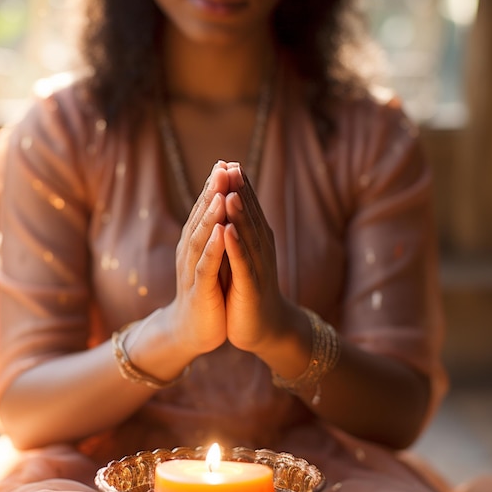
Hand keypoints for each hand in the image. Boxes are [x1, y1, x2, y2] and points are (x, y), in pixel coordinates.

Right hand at [165, 161, 230, 356]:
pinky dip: (212, 249)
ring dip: (211, 214)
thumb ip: (215, 234)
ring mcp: (193, 271)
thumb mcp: (212, 259)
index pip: (205, 210)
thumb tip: (224, 205)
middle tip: (222, 165)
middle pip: (201, 217)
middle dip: (212, 191)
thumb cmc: (206, 292)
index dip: (214, 187)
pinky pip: (205, 267)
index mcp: (196, 243)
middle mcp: (190, 252)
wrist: (192, 330)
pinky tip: (220, 232)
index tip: (226, 162)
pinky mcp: (199, 291)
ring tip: (221, 192)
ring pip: (201, 237)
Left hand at [221, 163, 288, 353]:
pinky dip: (235, 247)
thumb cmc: (250, 291)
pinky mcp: (251, 288)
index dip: (239, 187)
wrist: (265, 328)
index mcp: (257, 242)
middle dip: (240, 191)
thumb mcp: (245, 258)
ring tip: (230, 191)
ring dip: (239, 214)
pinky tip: (227, 231)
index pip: (248, 210)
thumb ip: (242, 234)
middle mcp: (261, 251)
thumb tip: (233, 207)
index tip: (227, 162)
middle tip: (230, 165)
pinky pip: (242, 265)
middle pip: (250, 217)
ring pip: (248, 237)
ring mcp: (257, 269)